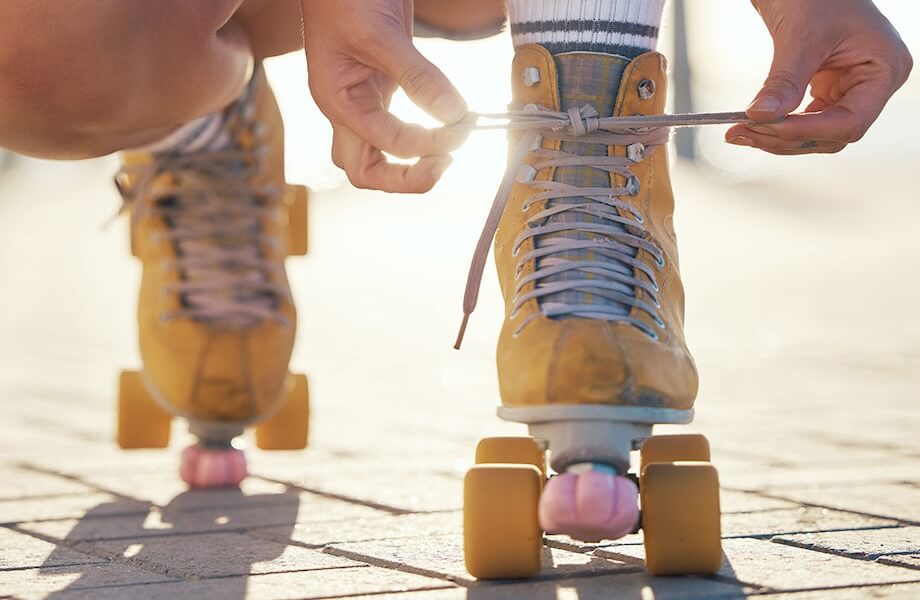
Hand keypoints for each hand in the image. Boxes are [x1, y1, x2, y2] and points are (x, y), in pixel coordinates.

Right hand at [301, 0, 467, 191]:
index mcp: (336, 100)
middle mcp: (346, 109)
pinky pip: (396, 129)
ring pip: (378, 157)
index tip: (458, 130)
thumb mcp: (382, 35)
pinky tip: (445, 128)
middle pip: (367, 171)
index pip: (383, 142)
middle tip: (446, 161)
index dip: (424, 144)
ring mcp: (362, 102)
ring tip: (448, 151)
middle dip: (406, 178)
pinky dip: (421, 137)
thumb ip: (419, 77)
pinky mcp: (381, 90)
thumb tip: (455, 114)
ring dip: (412, 165)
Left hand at [726, 0, 911, 154]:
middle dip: (785, 136)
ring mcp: (850, 88)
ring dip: (775, 136)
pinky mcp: (826, 89)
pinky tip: (748, 125)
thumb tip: (760, 117)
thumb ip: (784, 81)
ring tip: (738, 131)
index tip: (767, 127)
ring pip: (815, 134)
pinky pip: (803, 120)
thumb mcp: (799, 36)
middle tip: (743, 132)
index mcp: (884, 69)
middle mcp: (872, 84)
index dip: (808, 131)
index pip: (851, 121)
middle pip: (831, 134)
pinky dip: (776, 125)